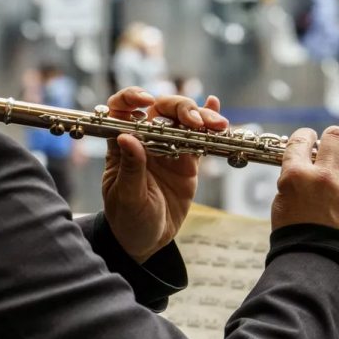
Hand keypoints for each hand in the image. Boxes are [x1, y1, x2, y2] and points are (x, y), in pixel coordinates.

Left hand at [102, 87, 228, 263]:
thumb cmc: (127, 219)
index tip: (146, 101)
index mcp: (122, 144)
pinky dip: (208, 123)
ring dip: (200, 116)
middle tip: (195, 121)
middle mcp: (145, 140)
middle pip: (161, 109)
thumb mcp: (127, 196)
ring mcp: (168, 148)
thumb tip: (127, 138)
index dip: (131, 97)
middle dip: (180, 108)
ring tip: (216, 124)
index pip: (122, 109)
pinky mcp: (187, 161)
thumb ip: (131, 168)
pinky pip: (198, 138)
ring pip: (183, 120)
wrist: (146, 241)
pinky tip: (216, 108)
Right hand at [271, 127, 338, 245]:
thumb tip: (303, 170)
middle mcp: (323, 176)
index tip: (309, 137)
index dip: (305, 135)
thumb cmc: (294, 237)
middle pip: (334, 139)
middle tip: (336, 138)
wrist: (315, 262)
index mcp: (296, 176)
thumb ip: (293, 183)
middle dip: (335, 135)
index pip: (300, 141)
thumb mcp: (282, 204)